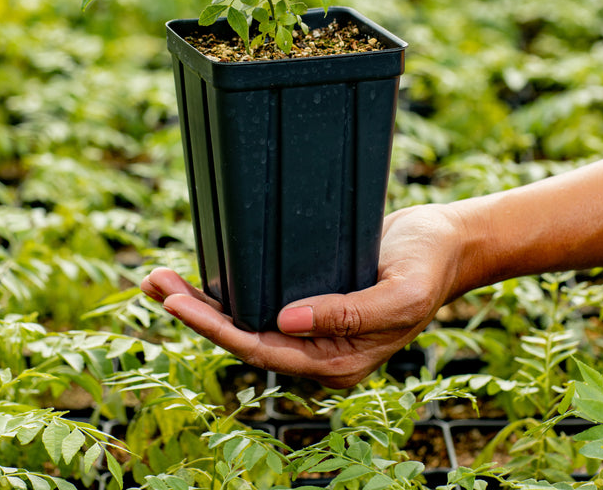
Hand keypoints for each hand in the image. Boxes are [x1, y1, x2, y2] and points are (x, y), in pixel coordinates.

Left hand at [140, 203, 465, 388]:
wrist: (447, 241)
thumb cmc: (428, 268)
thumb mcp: (397, 294)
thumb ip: (348, 316)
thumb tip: (284, 323)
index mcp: (335, 361)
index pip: (263, 350)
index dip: (217, 330)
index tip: (178, 307)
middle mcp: (316, 346)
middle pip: (243, 334)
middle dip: (196, 313)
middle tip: (154, 285)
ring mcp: (310, 321)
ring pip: (245, 315)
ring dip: (202, 299)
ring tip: (158, 278)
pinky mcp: (308, 292)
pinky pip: (260, 292)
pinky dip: (228, 283)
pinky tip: (200, 270)